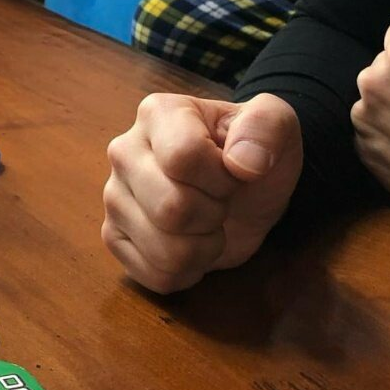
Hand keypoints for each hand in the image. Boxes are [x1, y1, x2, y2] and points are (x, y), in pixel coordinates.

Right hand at [102, 92, 302, 293]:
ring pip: (164, 249)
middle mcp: (124, 151)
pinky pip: (155, 275)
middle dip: (214, 215)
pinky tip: (192, 243)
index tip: (233, 172)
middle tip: (220, 200)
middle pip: (171, 208)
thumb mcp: (277, 124)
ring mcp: (113, 196)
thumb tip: (243, 163)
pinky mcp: (113, 236)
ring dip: (204, 247)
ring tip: (207, 222)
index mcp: (157, 113)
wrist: (244, 188)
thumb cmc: (252, 152)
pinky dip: (188, 271)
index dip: (222, 178)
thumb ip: (267, 127)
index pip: (182, 158)